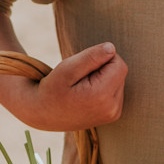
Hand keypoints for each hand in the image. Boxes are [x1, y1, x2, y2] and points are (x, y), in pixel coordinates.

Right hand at [7, 43, 126, 131]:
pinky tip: (87, 94)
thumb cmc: (52, 89)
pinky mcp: (113, 114)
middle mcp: (112, 108)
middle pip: (120, 72)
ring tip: (82, 87)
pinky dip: (104, 87)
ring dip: (103, 78)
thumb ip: (91, 57)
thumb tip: (112, 48)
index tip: (83, 66)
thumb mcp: (67, 68)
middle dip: (103, 68)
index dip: (102, 57)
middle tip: (79, 78)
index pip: (119, 63)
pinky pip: (116, 91)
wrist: (42, 114)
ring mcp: (113, 113)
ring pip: (118, 80)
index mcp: (102, 96)